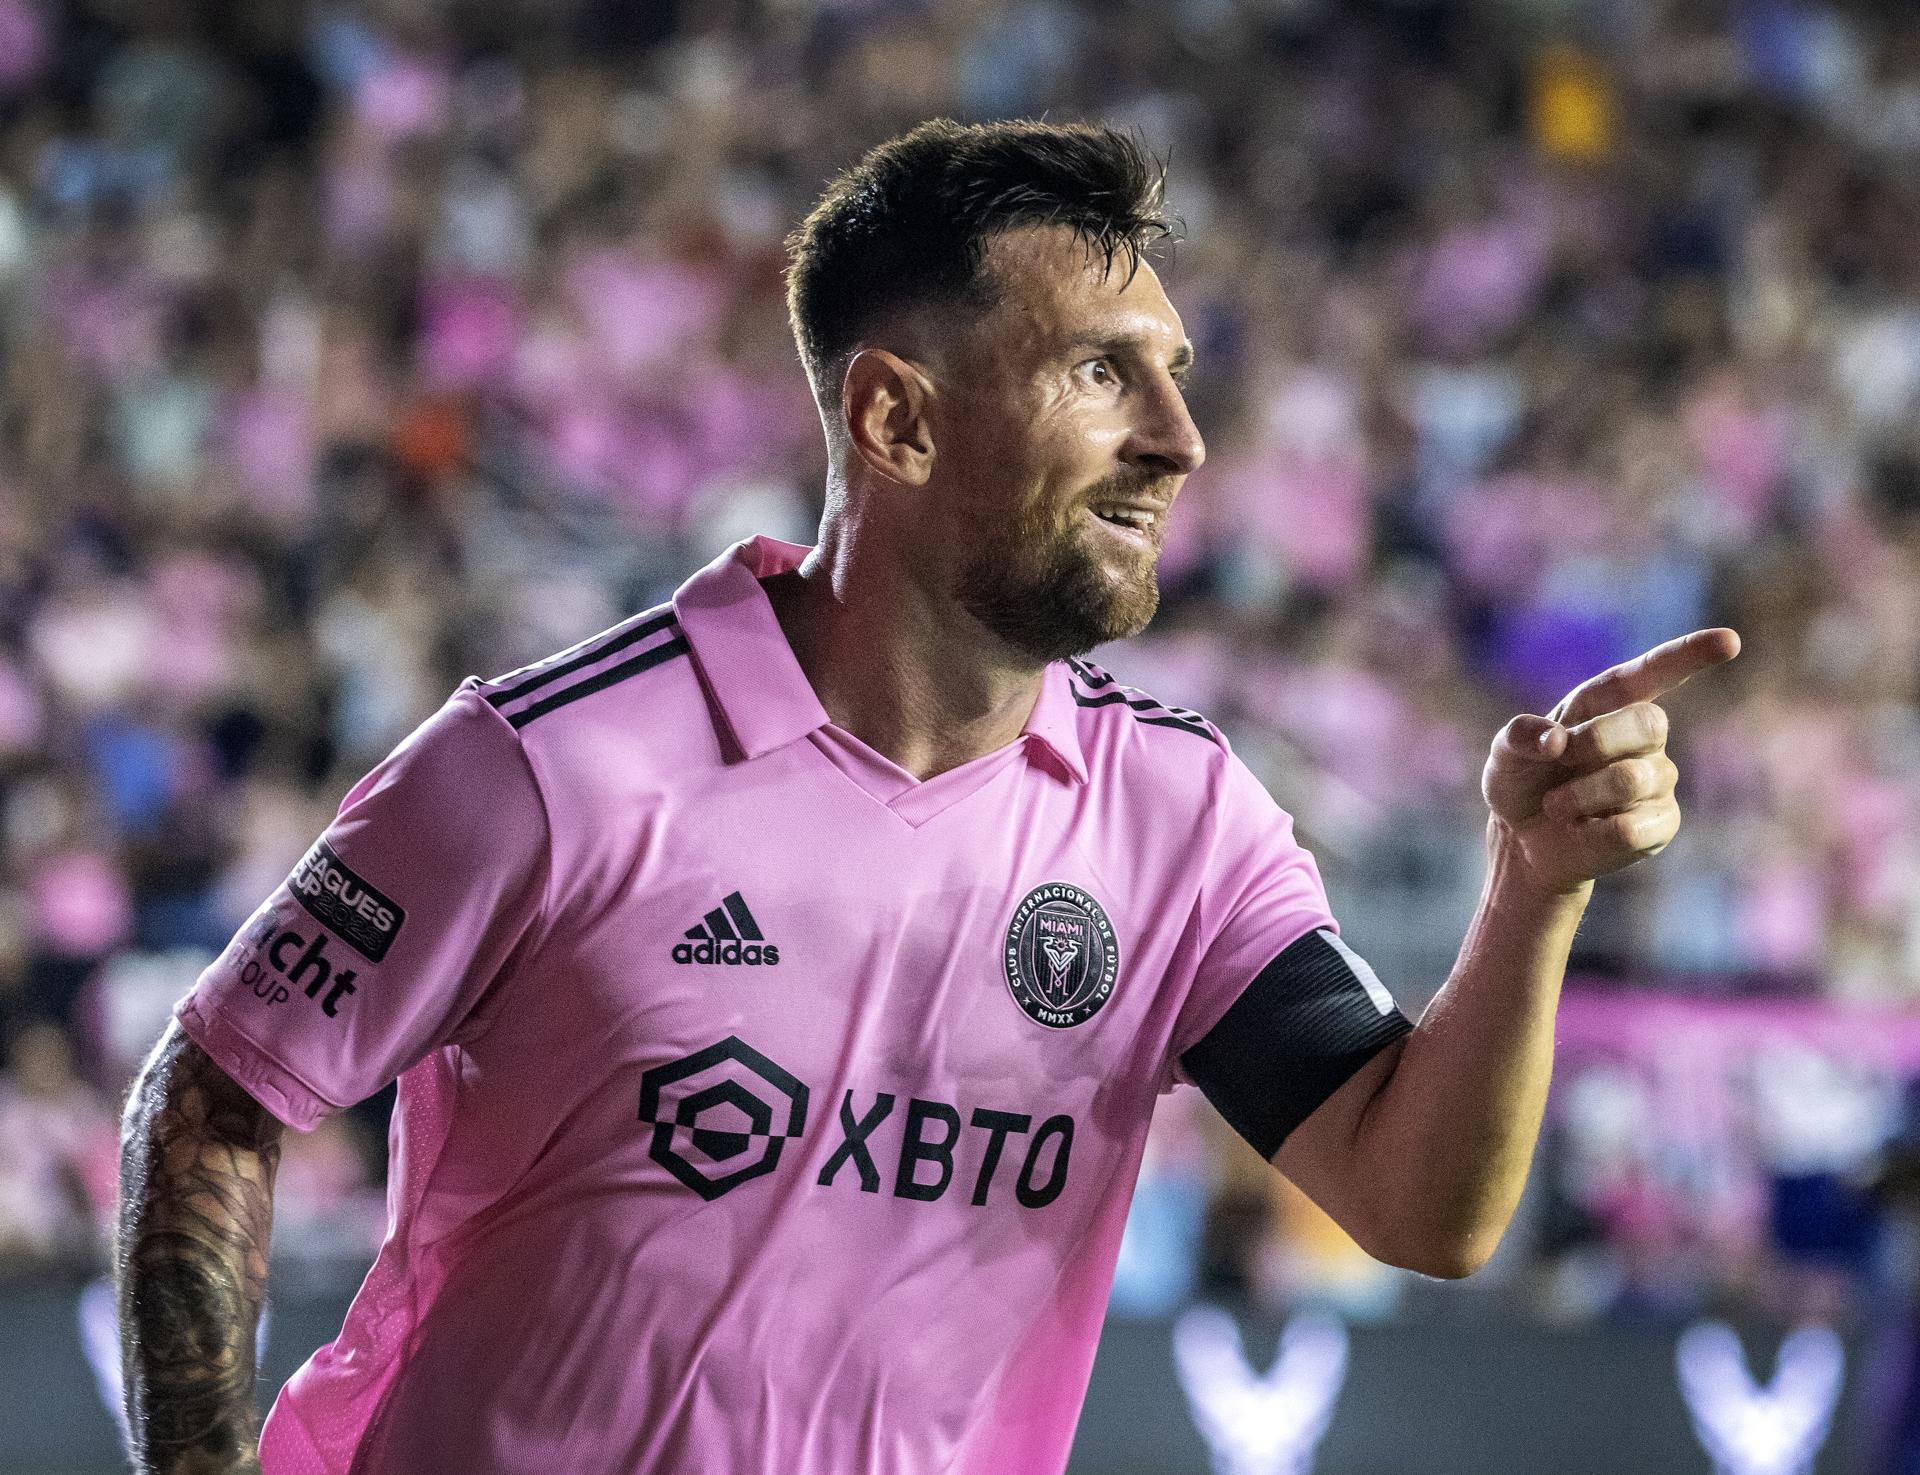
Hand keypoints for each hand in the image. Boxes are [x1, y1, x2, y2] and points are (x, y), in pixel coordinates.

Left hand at [1480, 628, 1741, 895]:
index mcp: (1606, 703)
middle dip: (1598, 741)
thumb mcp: (1505, 754)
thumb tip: (1555, 741)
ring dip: (1577, 796)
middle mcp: (1641, 735)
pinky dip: (1592, 831)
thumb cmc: (1522, 782)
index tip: (1728, 642)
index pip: (1652, 673)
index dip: (1689, 655)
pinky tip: (1583, 829)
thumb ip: (1519, 735)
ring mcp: (1657, 779)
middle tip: (1559, 760)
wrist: (1523, 839)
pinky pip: (1632, 828)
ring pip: (1632, 780)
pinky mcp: (1660, 824)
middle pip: (1649, 723)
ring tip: (1557, 807)